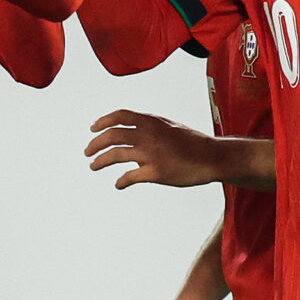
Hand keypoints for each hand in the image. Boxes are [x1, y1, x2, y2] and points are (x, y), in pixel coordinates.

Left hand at [85, 109, 226, 188]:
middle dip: (95, 144)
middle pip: (112, 135)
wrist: (212, 157)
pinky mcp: (155, 172)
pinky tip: (118, 184)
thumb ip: (148, 124)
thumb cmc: (191, 142)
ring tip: (93, 166)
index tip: (93, 129)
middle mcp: (148, 135)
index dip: (103, 121)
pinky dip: (120, 181)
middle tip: (87, 153)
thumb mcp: (168, 125)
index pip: (120, 116)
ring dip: (100, 161)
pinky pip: (129, 177)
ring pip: (115, 155)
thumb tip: (129, 125)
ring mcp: (151, 154)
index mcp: (151, 121)